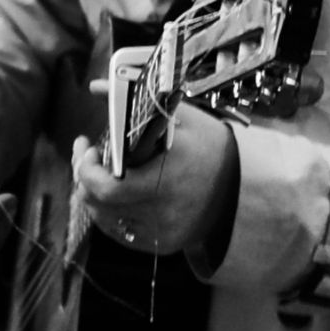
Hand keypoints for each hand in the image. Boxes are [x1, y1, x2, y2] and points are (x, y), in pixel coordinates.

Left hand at [73, 102, 236, 257]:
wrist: (245, 188)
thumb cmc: (213, 149)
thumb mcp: (182, 119)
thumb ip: (136, 103)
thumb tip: (97, 85)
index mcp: (166, 178)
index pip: (106, 186)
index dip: (86, 168)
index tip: (87, 145)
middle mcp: (163, 211)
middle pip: (99, 205)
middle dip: (84, 179)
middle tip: (88, 156)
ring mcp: (161, 232)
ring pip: (106, 221)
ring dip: (94, 197)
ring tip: (99, 174)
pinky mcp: (162, 244)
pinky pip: (122, 234)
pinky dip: (111, 214)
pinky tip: (115, 196)